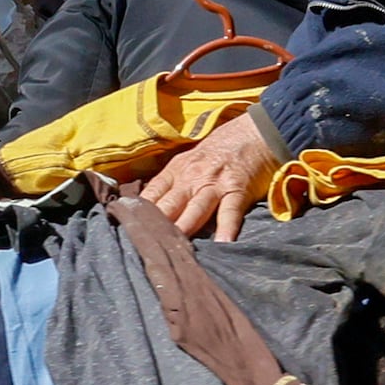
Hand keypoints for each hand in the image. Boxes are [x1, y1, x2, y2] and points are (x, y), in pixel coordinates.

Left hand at [136, 109, 278, 239]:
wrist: (255, 131)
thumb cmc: (221, 149)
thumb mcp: (190, 160)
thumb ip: (173, 183)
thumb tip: (151, 209)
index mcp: (176, 171)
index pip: (150, 196)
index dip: (137, 215)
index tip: (128, 233)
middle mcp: (191, 178)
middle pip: (167, 207)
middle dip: (155, 229)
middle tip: (146, 251)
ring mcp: (214, 185)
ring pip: (193, 212)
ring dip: (183, 231)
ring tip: (175, 252)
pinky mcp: (237, 190)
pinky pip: (229, 213)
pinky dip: (225, 230)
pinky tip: (221, 245)